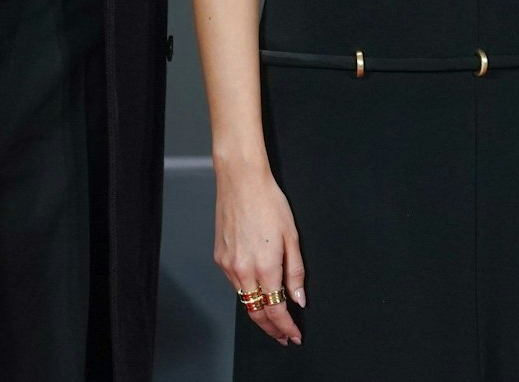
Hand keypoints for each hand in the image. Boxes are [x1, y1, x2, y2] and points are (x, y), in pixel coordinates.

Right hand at [214, 164, 305, 345]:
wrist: (241, 181)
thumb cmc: (268, 202)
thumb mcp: (291, 236)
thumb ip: (295, 271)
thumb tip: (298, 298)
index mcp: (265, 266)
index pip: (275, 310)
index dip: (285, 327)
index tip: (293, 335)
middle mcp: (243, 270)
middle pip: (256, 312)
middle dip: (271, 329)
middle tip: (283, 336)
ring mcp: (228, 265)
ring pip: (244, 299)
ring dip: (259, 311)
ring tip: (273, 317)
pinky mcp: (219, 258)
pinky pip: (235, 283)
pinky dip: (247, 291)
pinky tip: (257, 289)